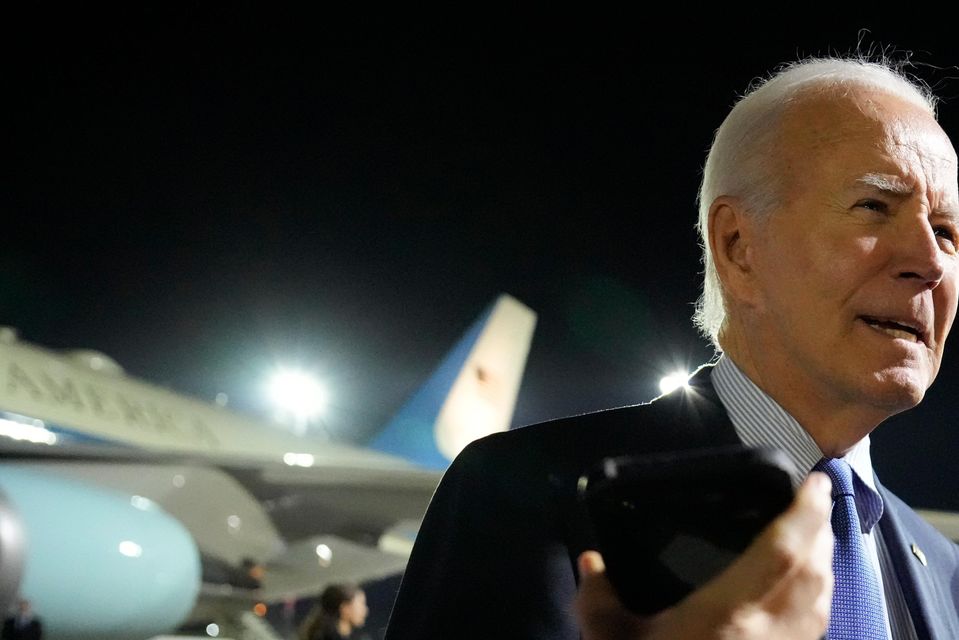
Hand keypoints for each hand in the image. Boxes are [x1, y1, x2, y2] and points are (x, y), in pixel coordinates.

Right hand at [575, 472, 833, 639]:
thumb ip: (598, 600)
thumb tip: (590, 562)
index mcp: (732, 613)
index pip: (784, 552)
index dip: (805, 514)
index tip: (815, 482)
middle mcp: (771, 632)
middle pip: (812, 572)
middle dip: (820, 531)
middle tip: (814, 500)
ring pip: (820, 602)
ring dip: (823, 563)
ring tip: (814, 538)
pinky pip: (813, 629)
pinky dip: (817, 600)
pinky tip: (802, 599)